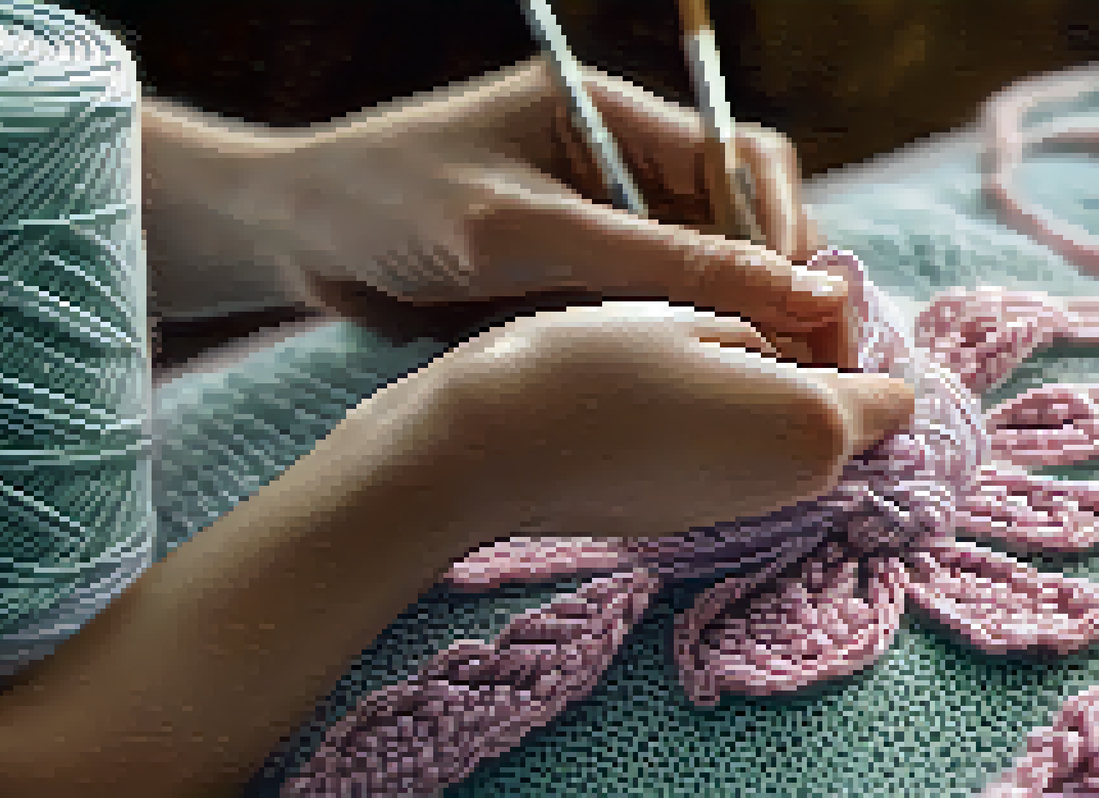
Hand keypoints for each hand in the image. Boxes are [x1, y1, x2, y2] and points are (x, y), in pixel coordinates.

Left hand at [227, 55, 851, 365]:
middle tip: (784, 368)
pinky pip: (643, 312)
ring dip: (712, 326)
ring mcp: (594, 225)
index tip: (805, 314)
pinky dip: (658, 347)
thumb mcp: (528, 230)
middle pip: (735, 224)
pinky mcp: (569, 278)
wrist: (293, 241)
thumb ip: (660, 261)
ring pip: (694, 278)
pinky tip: (664, 388)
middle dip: (763, 291)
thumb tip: (797, 293)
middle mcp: (617, 167)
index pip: (745, 161)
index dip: (786, 235)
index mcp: (615, 117)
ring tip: (729, 386)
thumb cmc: (394, 204)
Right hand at [397, 301, 913, 541]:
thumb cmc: (587, 368)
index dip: (858, 342)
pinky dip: (730, 428)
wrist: (484, 456)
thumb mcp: (695, 316)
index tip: (795, 304)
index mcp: (815, 427)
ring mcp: (747, 513)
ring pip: (794, 441)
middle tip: (736, 316)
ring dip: (768, 396)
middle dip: (815, 369)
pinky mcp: (700, 522)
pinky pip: (748, 464)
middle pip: (847, 421)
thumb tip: (821, 331)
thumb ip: (780, 326)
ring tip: (689, 351)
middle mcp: (797, 488)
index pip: (896, 392)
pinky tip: (662, 398)